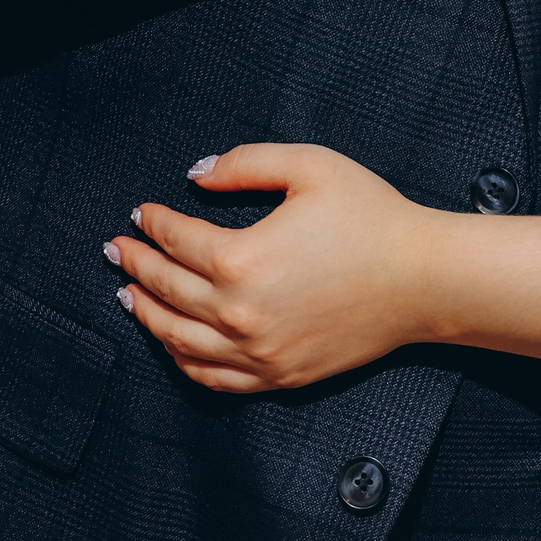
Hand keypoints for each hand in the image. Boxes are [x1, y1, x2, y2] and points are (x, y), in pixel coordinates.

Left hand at [106, 145, 436, 392]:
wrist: (423, 279)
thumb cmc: (372, 218)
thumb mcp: (310, 167)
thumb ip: (246, 163)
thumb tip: (196, 176)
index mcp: (242, 259)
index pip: (178, 241)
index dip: (154, 224)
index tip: (141, 214)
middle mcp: (240, 314)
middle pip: (168, 291)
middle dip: (136, 268)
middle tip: (117, 252)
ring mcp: (257, 352)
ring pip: (179, 341)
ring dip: (147, 316)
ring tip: (130, 297)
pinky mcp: (278, 376)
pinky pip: (212, 378)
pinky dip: (182, 360)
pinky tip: (173, 343)